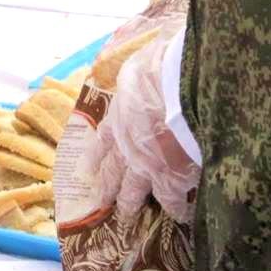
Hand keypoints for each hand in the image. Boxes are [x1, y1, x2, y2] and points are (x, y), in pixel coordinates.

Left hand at [89, 29, 197, 226]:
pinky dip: (177, 208)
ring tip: (126, 215)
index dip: (98, 153)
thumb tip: (149, 55)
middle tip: (101, 201)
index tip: (89, 167)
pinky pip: (173, 200)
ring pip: (135, 190)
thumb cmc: (166, 65)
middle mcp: (127, 143)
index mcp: (120, 113)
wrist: (181, 85)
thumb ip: (143, 69)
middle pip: (113, 170)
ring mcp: (147, 163)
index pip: (104, 138)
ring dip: (130, 202)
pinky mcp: (171, 177)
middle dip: (107, 186)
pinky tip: (181, 215)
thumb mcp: (144, 61)